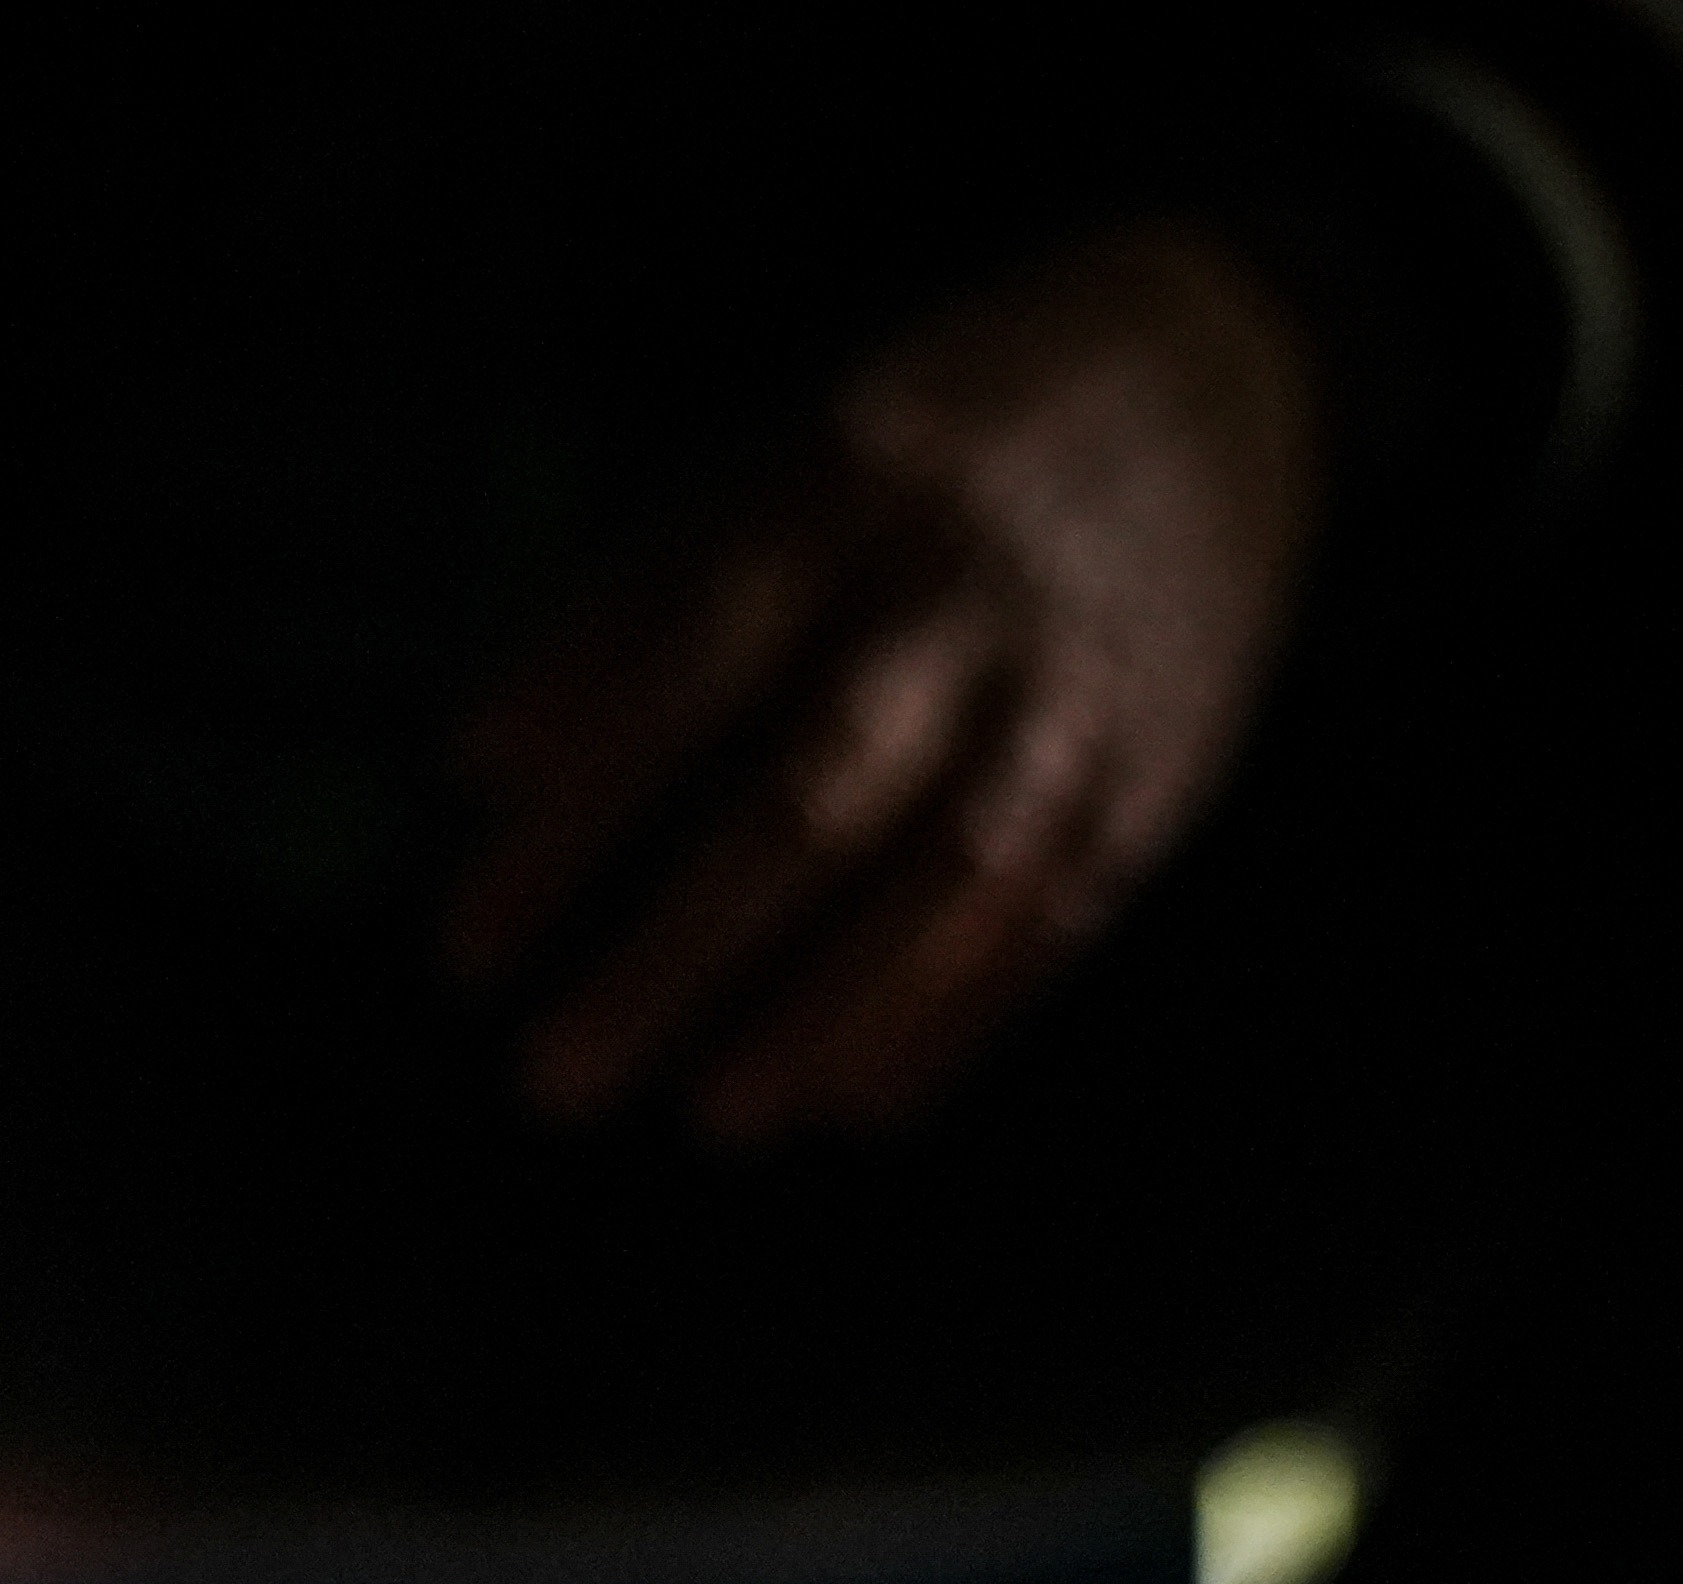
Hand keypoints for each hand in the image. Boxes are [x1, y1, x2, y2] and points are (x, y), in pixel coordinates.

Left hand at [448, 217, 1326, 1144]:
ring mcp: (1069, 687)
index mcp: (839, 500)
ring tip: (712, 1119)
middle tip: (554, 1081)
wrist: (1217, 364)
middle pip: (804, 806)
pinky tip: (856, 1104)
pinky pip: (1054, 914)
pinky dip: (956, 1017)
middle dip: (676, 958)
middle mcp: (958, 597)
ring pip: (940, 880)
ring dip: (820, 1014)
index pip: (677, 680)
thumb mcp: (766, 460)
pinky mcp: (1155, 759)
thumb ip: (620, 610)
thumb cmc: (919, 446)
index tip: (465, 949)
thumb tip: (474, 771)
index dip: (570, 825)